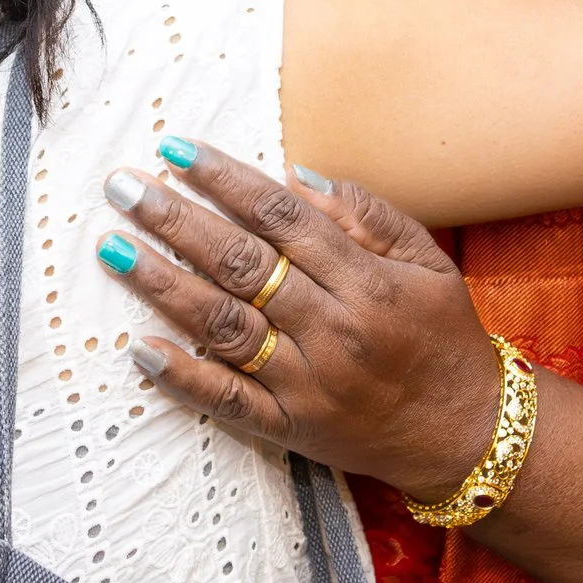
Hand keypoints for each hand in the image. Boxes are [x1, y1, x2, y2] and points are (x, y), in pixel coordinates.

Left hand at [96, 141, 500, 501]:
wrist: (467, 433)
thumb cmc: (444, 336)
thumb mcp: (427, 262)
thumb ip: (367, 215)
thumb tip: (294, 175)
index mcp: (366, 282)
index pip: (280, 218)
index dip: (224, 179)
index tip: (175, 148)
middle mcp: (332, 329)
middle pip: (240, 265)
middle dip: (176, 220)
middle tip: (124, 187)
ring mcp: (307, 383)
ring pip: (224, 326)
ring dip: (163, 285)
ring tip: (114, 248)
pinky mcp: (290, 427)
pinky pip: (228, 402)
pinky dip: (182, 376)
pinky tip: (139, 348)